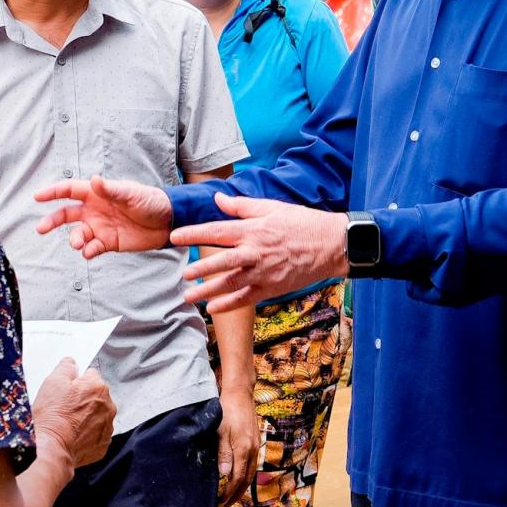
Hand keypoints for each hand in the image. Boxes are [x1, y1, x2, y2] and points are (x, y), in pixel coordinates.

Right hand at [31, 360, 115, 468]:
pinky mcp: (103, 444)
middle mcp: (108, 405)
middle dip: (83, 399)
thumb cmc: (52, 417)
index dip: (76, 382)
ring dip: (86, 416)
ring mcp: (108, 426)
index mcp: (98, 387)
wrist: (53, 449)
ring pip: (97, 415)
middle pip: (96, 395)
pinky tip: (72, 435)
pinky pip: (96, 433)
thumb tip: (72, 363)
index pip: (90, 375)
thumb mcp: (53, 383)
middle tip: (64, 408)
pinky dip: (86, 433)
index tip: (66, 391)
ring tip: (67, 423)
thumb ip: (66, 367)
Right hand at [34, 176, 173, 257]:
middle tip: (41, 228)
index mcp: (97, 194)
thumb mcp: (132, 194)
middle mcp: (94, 210)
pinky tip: (88, 252)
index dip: (53, 192)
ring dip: (74, 239)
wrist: (167, 222)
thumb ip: (111, 190)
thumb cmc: (150, 201)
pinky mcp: (108, 242)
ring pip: (78, 234)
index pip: (70, 190)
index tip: (37, 197)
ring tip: (77, 243)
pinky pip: (92, 248)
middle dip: (53, 221)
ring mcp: (100, 227)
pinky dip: (88, 251)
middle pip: (67, 214)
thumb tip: (95, 181)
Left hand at [170, 194, 348, 312]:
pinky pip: (246, 298)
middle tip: (182, 274)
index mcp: (253, 230)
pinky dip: (229, 304)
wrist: (331, 244)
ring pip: (230, 283)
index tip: (175, 237)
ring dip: (208, 290)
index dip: (193, 234)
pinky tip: (213, 308)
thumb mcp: (272, 207)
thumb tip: (217, 198)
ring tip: (189, 296)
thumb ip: (242, 205)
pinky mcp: (272, 288)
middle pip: (220, 261)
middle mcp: (255, 253)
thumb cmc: (302, 222)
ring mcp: (263, 273)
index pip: (216, 231)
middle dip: (199, 268)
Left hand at [217, 389, 260, 505]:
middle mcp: (252, 451)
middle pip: (246, 480)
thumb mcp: (221, 431)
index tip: (221, 503)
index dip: (229, 493)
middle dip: (236, 495)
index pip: (236, 479)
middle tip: (225, 506)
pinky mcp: (255, 443)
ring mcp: (255, 447)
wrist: (240, 394)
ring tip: (232, 497)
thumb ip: (223, 453)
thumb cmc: (227, 410)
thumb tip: (224, 474)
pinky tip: (240, 479)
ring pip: (250, 474)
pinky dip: (246, 477)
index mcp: (243, 449)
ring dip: (241, 488)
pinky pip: (252, 465)